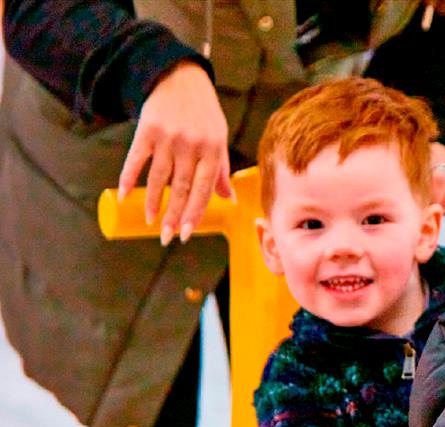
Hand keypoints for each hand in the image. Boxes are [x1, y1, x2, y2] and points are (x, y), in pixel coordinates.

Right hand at [118, 60, 232, 245]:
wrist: (179, 78)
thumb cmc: (203, 113)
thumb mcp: (219, 138)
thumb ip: (220, 169)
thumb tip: (228, 200)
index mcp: (213, 150)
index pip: (204, 189)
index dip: (194, 214)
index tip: (185, 234)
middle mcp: (192, 146)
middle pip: (181, 188)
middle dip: (174, 216)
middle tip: (166, 238)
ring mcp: (169, 138)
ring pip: (159, 178)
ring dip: (153, 203)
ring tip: (151, 222)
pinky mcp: (147, 130)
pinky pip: (136, 159)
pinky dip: (128, 178)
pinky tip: (124, 196)